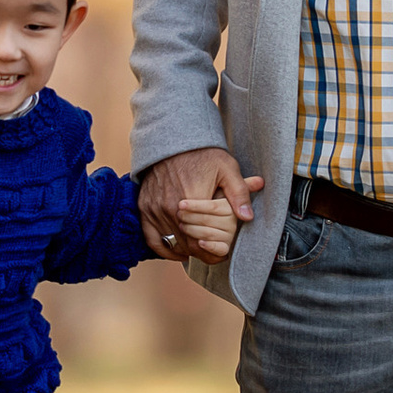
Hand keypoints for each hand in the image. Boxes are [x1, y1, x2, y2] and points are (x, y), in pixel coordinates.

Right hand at [138, 148, 263, 260]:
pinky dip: (164, 248)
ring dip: (185, 250)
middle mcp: (169, 209)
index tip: (223, 251)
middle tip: (213, 251)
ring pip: (171, 244)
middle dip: (202, 251)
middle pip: (187, 245)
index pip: (203, 241)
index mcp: (191, 201)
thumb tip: (248, 216)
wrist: (173, 141)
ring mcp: (154, 210)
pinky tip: (178, 250)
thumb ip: (239, 193)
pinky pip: (152, 239)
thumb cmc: (202, 154)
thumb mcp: (227, 169)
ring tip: (199, 249)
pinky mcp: (145, 208)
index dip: (215, 252)